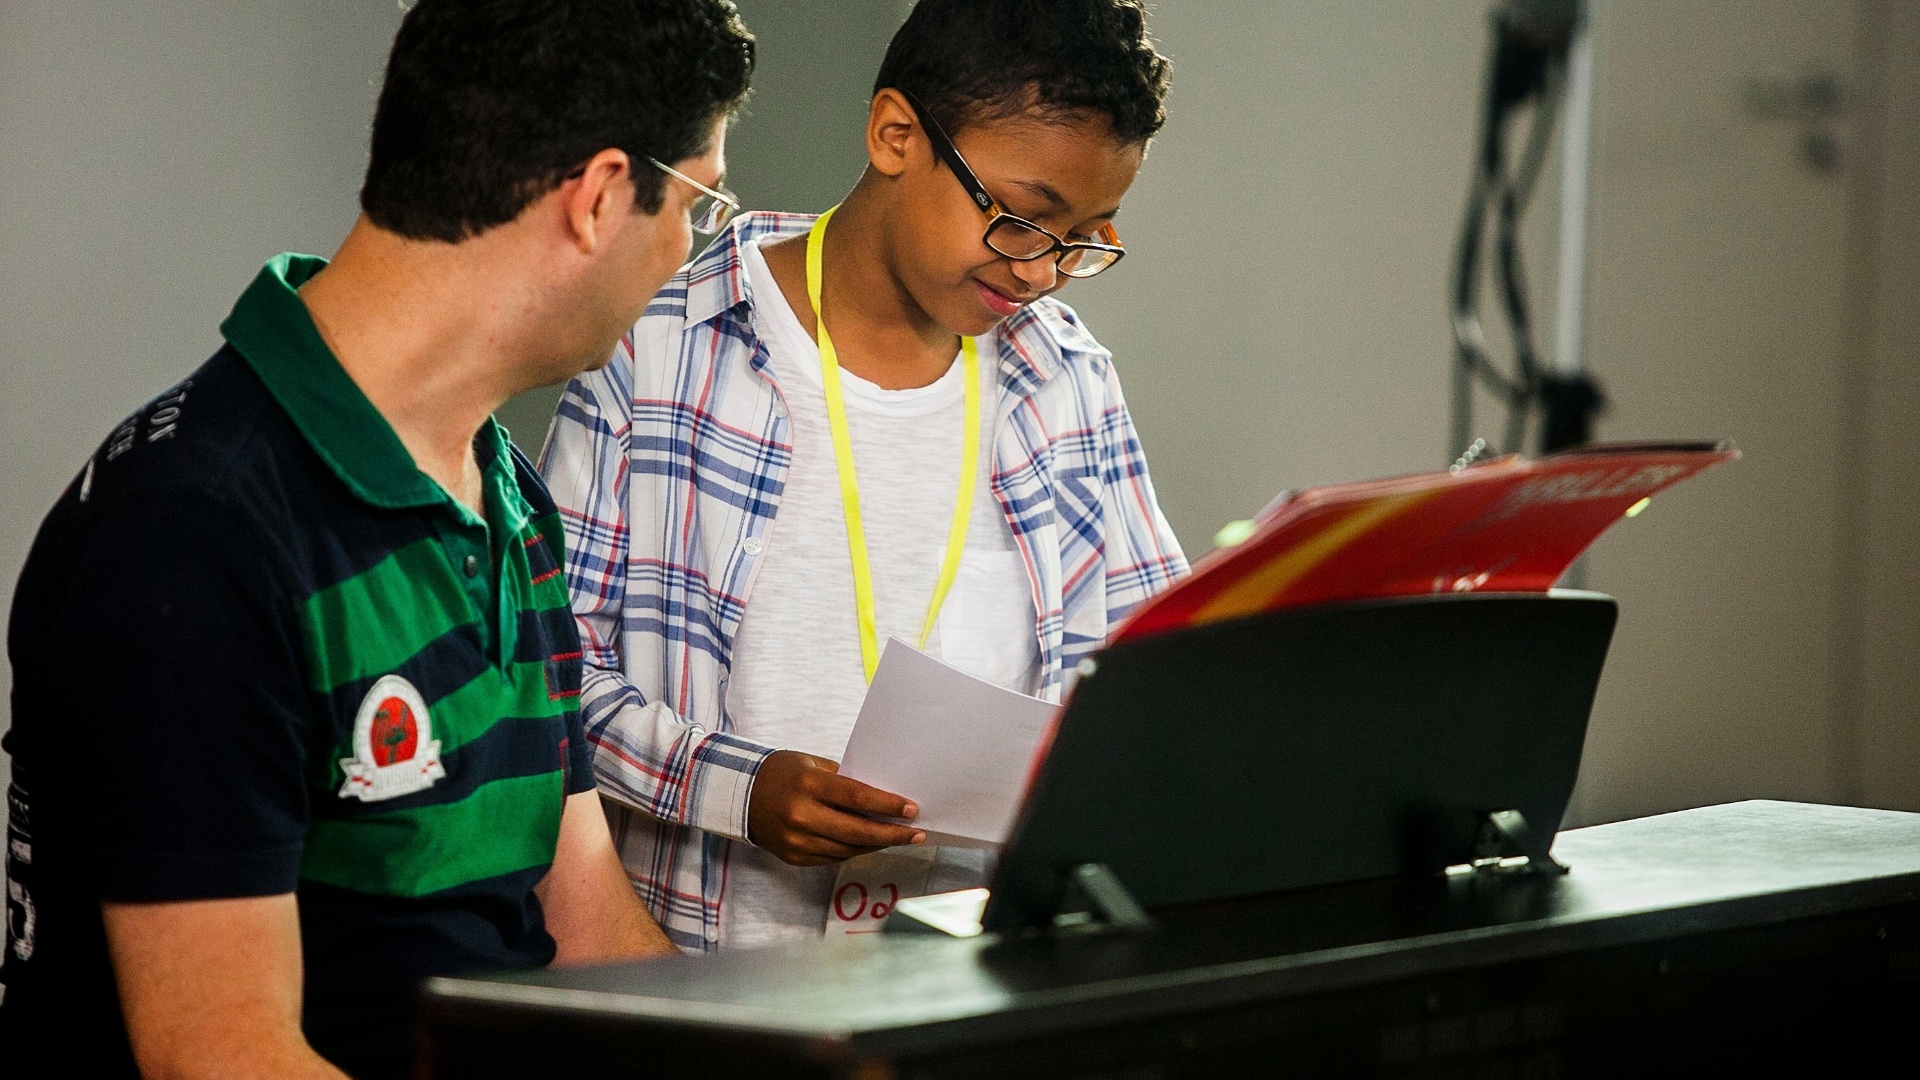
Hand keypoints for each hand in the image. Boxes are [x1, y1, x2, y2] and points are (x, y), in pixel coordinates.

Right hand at [747, 750, 924, 865]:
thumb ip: (845, 780)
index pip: (857, 797)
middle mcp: (802, 815)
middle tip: (916, 833)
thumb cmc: (783, 772)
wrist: (740, 794)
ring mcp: (796, 840)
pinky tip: (870, 845)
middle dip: (892, 834)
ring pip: (848, 849)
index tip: (911, 809)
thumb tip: (882, 795)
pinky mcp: (794, 857)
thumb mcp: (813, 764)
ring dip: (877, 845)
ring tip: (898, 838)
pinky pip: (833, 857)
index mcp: (808, 784)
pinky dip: (854, 851)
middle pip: (858, 831)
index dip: (887, 805)